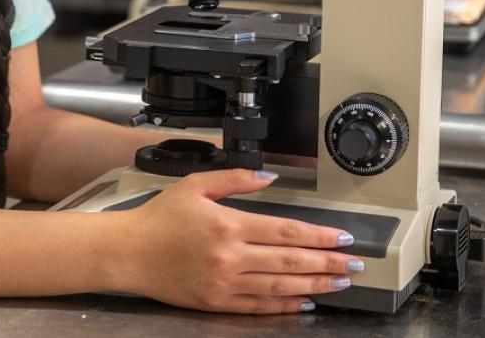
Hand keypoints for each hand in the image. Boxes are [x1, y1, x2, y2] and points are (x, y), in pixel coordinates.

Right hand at [117, 168, 361, 314]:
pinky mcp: (217, 302)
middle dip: (328, 262)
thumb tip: (270, 177)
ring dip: (315, 284)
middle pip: (291, 261)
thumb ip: (235, 178)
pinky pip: (260, 306)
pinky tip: (305, 302)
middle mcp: (230, 257)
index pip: (286, 231)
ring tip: (340, 283)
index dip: (319, 236)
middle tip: (355, 264)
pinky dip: (286, 305)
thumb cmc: (158, 218)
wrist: (128, 253)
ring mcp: (225, 283)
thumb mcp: (195, 185)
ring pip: (282, 286)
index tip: (341, 237)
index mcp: (228, 225)